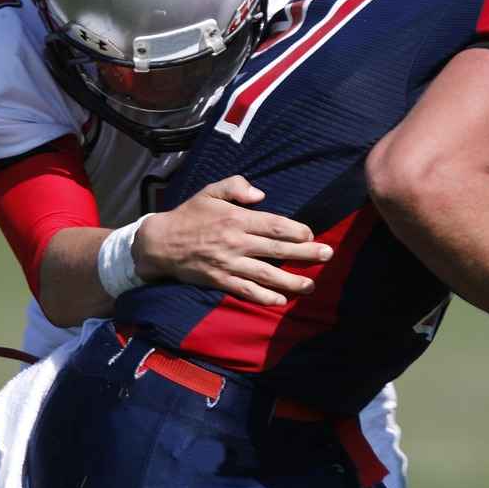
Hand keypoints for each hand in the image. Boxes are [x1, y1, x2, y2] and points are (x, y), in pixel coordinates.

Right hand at [131, 175, 332, 305]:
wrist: (160, 243)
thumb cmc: (189, 215)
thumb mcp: (209, 191)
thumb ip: (235, 186)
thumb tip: (260, 194)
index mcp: (236, 219)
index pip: (273, 225)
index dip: (295, 231)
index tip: (311, 234)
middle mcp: (235, 242)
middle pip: (276, 249)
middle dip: (305, 253)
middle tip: (327, 255)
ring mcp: (228, 264)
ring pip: (266, 274)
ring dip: (291, 281)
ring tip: (311, 285)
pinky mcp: (220, 280)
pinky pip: (246, 290)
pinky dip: (264, 297)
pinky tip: (280, 301)